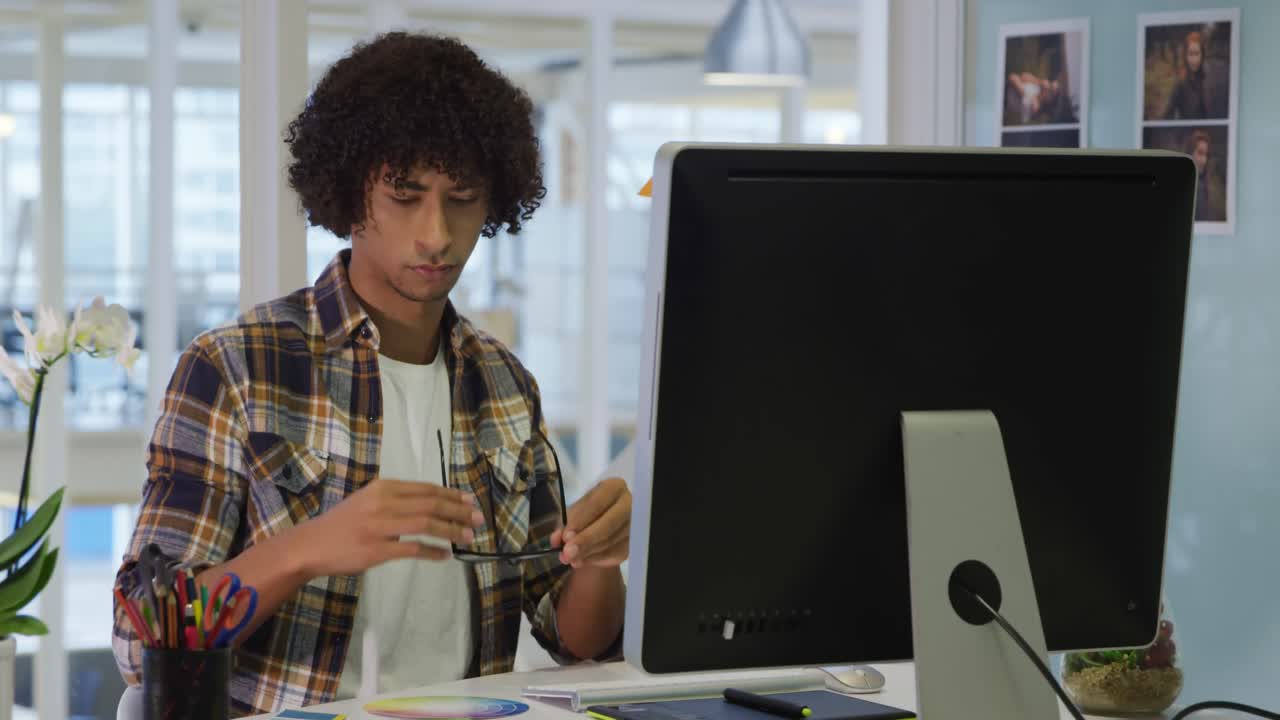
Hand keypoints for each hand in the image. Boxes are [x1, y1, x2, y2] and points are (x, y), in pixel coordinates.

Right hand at [289, 478, 484, 577]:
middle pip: (431, 504)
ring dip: (451, 530)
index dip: (452, 495)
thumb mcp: (368, 501)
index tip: (470, 501)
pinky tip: (445, 555)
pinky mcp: (377, 549)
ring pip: (426, 524)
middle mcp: (384, 502)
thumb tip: (431, 506)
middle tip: (478, 519)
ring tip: (468, 537)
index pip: (427, 489)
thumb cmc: (343, 524)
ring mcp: (380, 526)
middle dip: (459, 511)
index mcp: (384, 488)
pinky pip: (413, 549)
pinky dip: (433, 552)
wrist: (311, 544)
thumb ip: (396, 500)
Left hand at [551, 477, 630, 567]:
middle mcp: (629, 504)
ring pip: (610, 542)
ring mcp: (634, 525)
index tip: (566, 536)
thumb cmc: (588, 513)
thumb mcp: (573, 514)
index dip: (581, 521)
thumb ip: (564, 525)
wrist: (602, 525)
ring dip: (588, 552)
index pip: (597, 503)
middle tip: (567, 553)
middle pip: (608, 524)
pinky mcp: (632, 543)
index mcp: (614, 487)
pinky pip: (613, 554)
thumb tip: (556, 540)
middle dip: (586, 540)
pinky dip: (594, 559)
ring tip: (569, 558)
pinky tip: (580, 561)